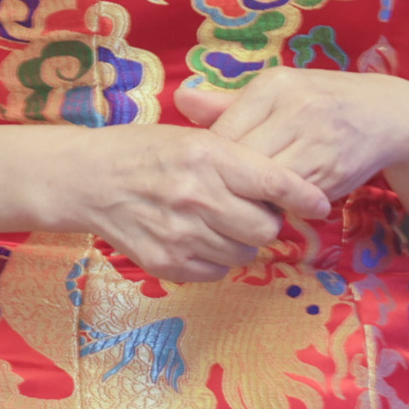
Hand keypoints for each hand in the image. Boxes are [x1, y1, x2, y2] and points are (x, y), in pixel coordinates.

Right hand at [49, 123, 331, 283]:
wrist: (88, 181)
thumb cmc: (145, 152)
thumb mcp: (193, 137)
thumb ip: (238, 160)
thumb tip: (286, 187)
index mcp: (206, 155)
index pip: (272, 181)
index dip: (304, 196)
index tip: (320, 203)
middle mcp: (196, 196)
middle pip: (265, 227)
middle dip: (267, 220)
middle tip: (252, 208)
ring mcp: (181, 234)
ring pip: (245, 253)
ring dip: (242, 240)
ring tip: (220, 220)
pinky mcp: (167, 263)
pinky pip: (218, 270)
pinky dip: (218, 257)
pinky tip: (200, 236)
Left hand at [172, 69, 408, 205]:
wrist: (388, 115)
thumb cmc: (320, 102)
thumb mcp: (277, 94)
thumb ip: (228, 105)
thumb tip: (179, 102)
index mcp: (274, 86)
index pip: (224, 132)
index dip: (212, 161)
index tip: (209, 174)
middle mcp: (296, 110)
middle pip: (242, 161)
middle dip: (229, 184)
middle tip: (220, 196)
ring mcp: (317, 142)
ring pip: (266, 186)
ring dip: (253, 200)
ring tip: (246, 203)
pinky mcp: (333, 173)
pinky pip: (292, 200)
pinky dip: (281, 207)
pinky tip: (277, 205)